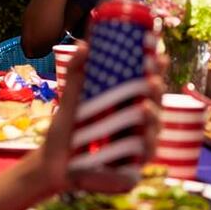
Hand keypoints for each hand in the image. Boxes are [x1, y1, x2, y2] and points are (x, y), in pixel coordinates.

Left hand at [41, 42, 162, 194]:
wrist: (52, 164)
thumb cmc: (66, 128)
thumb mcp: (71, 98)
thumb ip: (77, 72)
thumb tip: (83, 44)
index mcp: (127, 100)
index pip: (148, 80)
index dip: (157, 68)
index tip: (159, 55)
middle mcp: (137, 119)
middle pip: (155, 101)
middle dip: (157, 90)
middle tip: (151, 79)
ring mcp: (137, 141)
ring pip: (154, 126)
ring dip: (153, 116)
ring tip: (145, 108)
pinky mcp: (132, 164)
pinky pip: (145, 154)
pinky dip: (147, 145)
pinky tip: (144, 136)